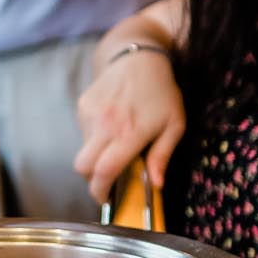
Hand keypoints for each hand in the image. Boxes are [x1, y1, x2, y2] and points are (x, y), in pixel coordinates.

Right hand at [73, 49, 185, 203]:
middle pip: (82, 166)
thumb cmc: (162, 93)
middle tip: (106, 180)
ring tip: (115, 144)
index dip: (100, 191)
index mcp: (129, 133)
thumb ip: (163, 155)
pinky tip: (110, 126)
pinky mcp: (83, 105)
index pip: (104, 171)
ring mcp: (91, 113)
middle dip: (91, 179)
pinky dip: (93, 137)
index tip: (105, 199)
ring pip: (82, 149)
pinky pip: (83, 132)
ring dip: (95, 156)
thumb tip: (157, 184)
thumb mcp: (175, 125)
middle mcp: (106, 124)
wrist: (140, 58)